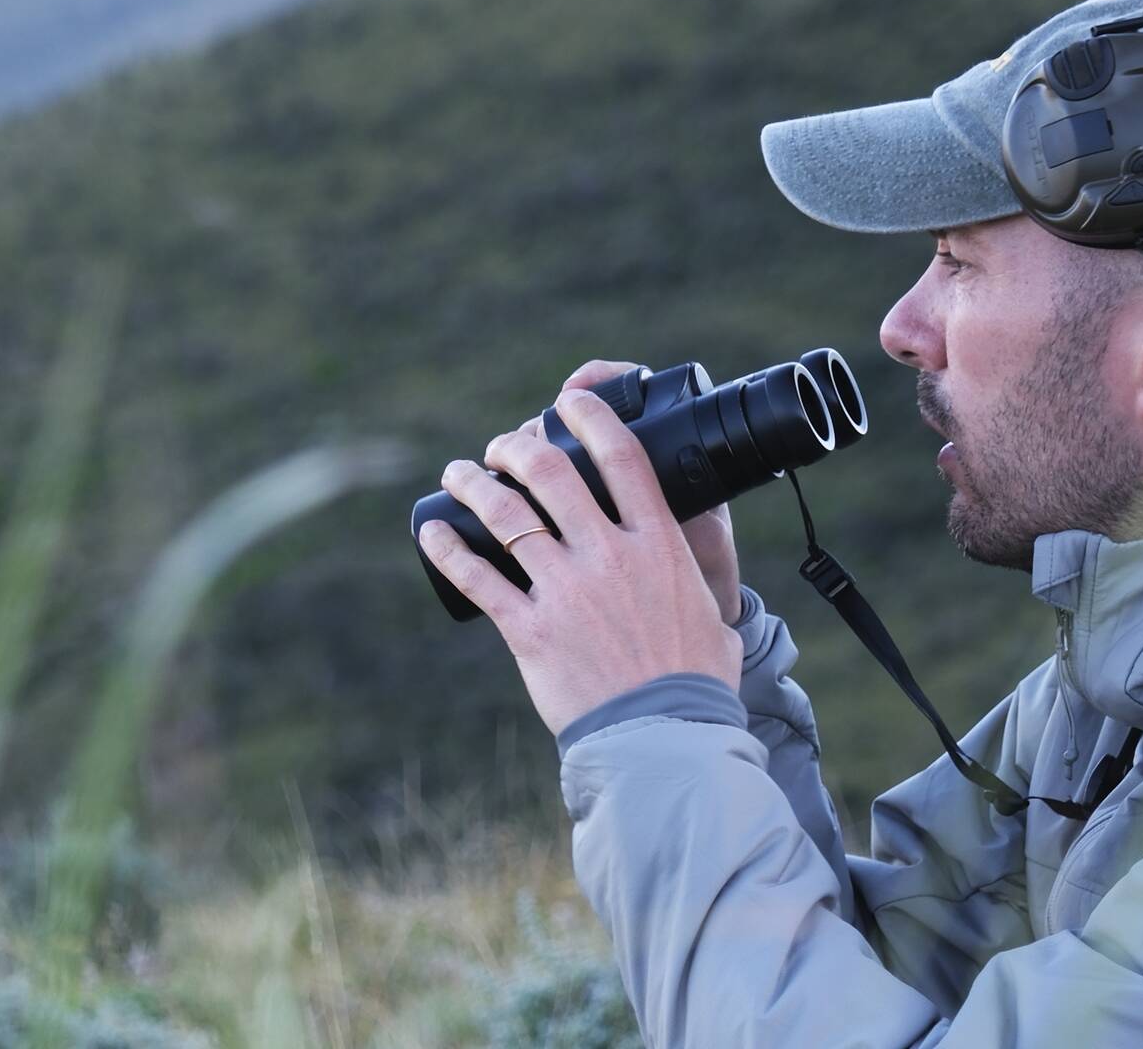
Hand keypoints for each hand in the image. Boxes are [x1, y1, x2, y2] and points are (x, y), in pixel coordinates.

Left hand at [418, 389, 740, 734]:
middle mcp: (609, 556)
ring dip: (473, 484)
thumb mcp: (711, 617)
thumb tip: (703, 591)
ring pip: (505, 515)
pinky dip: (448, 549)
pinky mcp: (529, 630)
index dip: (588, 416)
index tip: (566, 402)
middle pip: (552, 472)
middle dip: (518, 445)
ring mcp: (566, 591)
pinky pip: (477, 578)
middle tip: (503, 446)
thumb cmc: (696, 684)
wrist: (663, 740)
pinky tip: (430, 532)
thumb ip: (697, 590)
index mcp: (659, 543)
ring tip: (459, 473)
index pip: (621, 456)